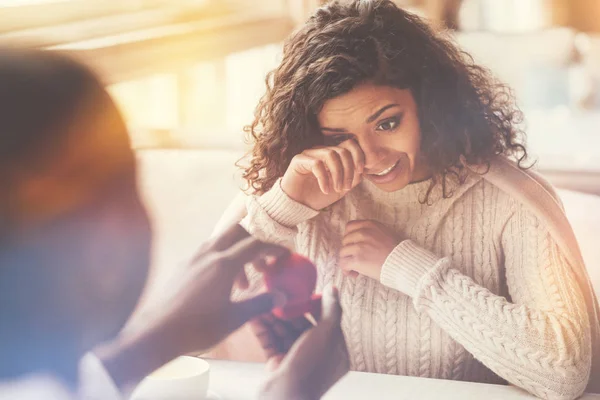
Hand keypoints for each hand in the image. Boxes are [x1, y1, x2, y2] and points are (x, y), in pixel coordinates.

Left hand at [96, 224, 288, 389]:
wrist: (155, 334)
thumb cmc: (197, 328)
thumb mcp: (235, 318)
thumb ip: (260, 303)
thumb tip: (281, 296)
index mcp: (224, 264)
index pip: (256, 244)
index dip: (274, 248)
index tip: (285, 256)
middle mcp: (208, 254)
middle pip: (237, 232)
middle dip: (254, 243)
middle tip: (263, 265)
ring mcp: (192, 258)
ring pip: (220, 242)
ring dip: (237, 254)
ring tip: (242, 285)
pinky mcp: (182, 267)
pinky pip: (207, 252)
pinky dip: (221, 260)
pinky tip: (220, 286)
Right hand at [257, 287, 348, 399]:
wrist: (284, 397)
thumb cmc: (309, 366)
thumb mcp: (326, 334)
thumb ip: (331, 310)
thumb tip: (333, 289)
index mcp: (334, 351)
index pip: (326, 322)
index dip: (313, 306)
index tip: (300, 293)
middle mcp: (316, 356)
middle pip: (302, 326)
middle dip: (288, 311)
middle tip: (275, 295)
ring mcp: (296, 361)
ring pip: (284, 333)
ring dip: (272, 317)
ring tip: (261, 302)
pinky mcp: (278, 364)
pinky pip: (270, 342)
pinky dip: (263, 330)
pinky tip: (254, 316)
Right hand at [281, 139, 364, 209]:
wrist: (298, 205)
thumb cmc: (318, 196)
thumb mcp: (341, 188)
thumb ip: (353, 178)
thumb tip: (363, 170)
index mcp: (333, 155)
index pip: (349, 144)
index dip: (358, 155)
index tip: (360, 171)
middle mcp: (321, 151)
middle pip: (342, 150)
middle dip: (348, 170)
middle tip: (346, 187)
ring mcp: (309, 154)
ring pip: (331, 154)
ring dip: (338, 174)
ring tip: (337, 189)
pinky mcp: (299, 160)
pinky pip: (316, 164)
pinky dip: (324, 178)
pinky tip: (325, 190)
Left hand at [339, 220, 400, 279]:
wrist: (404, 263)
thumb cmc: (398, 251)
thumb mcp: (386, 233)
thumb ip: (372, 232)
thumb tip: (360, 240)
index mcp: (370, 225)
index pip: (349, 227)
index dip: (349, 237)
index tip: (354, 245)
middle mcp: (363, 233)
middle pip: (345, 241)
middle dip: (349, 250)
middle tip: (357, 259)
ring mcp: (359, 246)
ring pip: (342, 253)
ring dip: (347, 261)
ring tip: (356, 268)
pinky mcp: (357, 260)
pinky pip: (343, 264)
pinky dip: (347, 270)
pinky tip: (355, 274)